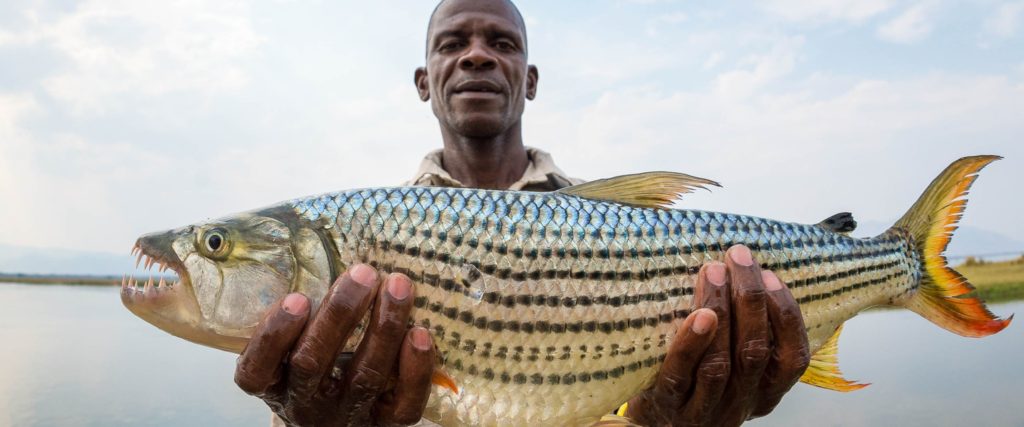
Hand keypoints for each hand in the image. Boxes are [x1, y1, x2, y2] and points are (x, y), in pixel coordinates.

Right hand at [233, 264, 435, 426]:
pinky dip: (415, 369)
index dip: (274, 335)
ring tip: (398, 285)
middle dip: (340, 314)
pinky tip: (420, 334)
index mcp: (273, 384)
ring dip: (384, 326)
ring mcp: (347, 415)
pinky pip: (403, 404)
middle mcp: (306, 403)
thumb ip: (299, 314)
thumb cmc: (313, 366)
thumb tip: (320, 243)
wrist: (336, 421)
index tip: (297, 298)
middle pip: (314, 362)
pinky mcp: (385, 425)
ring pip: (364, 375)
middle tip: (363, 272)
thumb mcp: (290, 348)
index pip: (256, 369)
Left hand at [625, 245, 810, 425]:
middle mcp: (740, 402)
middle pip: (754, 352)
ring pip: (720, 363)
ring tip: (714, 272)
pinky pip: (681, 374)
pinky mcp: (669, 406)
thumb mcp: (734, 365)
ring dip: (721, 312)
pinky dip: (691, 344)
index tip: (772, 276)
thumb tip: (749, 270)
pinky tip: (697, 316)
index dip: (785, 316)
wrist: (659, 424)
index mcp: (764, 391)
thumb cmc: (698, 384)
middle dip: (750, 298)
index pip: (791, 358)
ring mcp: (704, 408)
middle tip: (738, 256)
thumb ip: (745, 333)